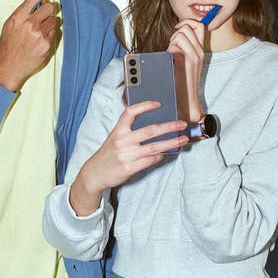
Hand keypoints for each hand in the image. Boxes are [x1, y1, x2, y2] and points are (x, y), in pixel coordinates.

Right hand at [0, 0, 59, 90]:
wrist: (9, 66)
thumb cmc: (8, 46)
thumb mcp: (10, 24)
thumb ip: (23, 11)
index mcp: (19, 16)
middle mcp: (30, 24)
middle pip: (50, 6)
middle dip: (48, 10)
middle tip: (43, 16)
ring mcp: (39, 34)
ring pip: (53, 20)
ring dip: (49, 23)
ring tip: (39, 32)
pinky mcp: (47, 44)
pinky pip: (55, 32)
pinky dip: (50, 34)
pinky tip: (40, 41)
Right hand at [69, 101, 188, 215]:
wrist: (95, 173)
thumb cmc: (108, 155)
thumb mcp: (115, 138)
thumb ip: (130, 133)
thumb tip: (154, 129)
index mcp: (118, 130)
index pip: (130, 112)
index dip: (144, 106)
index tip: (158, 103)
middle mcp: (122, 141)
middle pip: (150, 130)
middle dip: (169, 126)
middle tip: (182, 124)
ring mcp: (126, 155)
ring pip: (154, 147)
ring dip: (171, 143)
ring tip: (182, 140)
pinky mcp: (130, 167)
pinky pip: (150, 160)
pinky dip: (160, 156)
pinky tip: (165, 154)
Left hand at [168, 20, 205, 122]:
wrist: (186, 97)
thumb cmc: (182, 80)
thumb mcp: (185, 60)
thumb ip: (184, 47)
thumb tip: (176, 34)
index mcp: (200, 49)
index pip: (199, 25)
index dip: (187, 22)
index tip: (178, 28)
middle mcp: (200, 50)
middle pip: (187, 27)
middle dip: (176, 33)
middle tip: (172, 46)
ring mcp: (195, 55)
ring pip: (180, 34)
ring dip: (172, 42)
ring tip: (171, 54)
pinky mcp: (188, 61)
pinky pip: (176, 45)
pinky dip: (170, 50)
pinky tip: (170, 61)